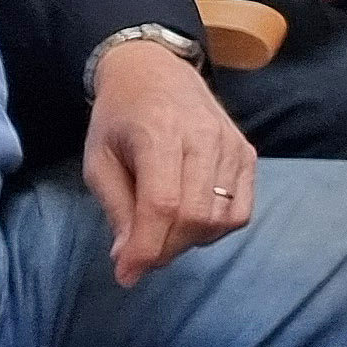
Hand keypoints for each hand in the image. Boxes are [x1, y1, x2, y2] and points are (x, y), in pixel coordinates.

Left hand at [83, 36, 255, 287]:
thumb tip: (130, 262)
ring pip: (220, 219)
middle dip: (164, 249)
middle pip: (195, 217)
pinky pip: (240, 211)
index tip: (127, 275)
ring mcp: (232, 144)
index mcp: (159, 133)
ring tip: (164, 232)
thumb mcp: (98, 160)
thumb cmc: (119, 117)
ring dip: (189, 242)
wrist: (155, 70)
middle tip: (140, 252)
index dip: (147, 247)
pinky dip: (216, 229)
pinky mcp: (247, 153)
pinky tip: (192, 220)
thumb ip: (116, 209)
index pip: (163, 204)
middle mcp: (204, 137)